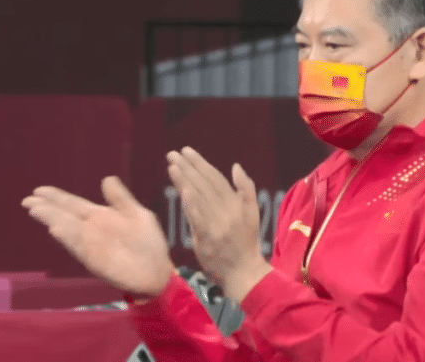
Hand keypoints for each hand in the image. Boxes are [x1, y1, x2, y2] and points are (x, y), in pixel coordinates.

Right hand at [21, 176, 174, 296]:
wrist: (157, 271)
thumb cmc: (148, 243)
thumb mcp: (137, 214)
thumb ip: (121, 199)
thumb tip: (106, 178)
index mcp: (101, 215)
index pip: (73, 204)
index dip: (56, 197)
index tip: (38, 190)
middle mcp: (92, 229)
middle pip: (64, 215)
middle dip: (47, 208)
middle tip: (28, 201)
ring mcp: (92, 244)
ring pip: (68, 229)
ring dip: (53, 220)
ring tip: (37, 210)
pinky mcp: (95, 259)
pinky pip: (78, 246)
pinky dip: (68, 237)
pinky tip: (57, 229)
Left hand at [167, 147, 272, 302]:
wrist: (244, 272)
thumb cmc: (247, 242)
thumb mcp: (253, 213)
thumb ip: (246, 189)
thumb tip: (235, 166)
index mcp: (237, 204)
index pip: (215, 178)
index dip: (200, 163)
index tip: (186, 151)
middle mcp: (227, 212)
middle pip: (205, 184)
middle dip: (188, 167)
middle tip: (173, 154)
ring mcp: (217, 225)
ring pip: (199, 198)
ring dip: (184, 180)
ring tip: (172, 165)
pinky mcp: (207, 239)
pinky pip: (198, 218)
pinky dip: (191, 204)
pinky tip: (182, 191)